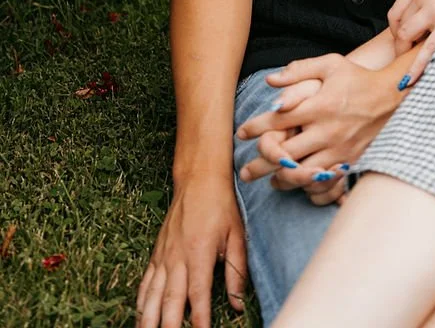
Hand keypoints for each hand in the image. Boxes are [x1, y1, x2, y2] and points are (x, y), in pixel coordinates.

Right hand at [135, 171, 246, 327]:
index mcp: (200, 253)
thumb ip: (237, 271)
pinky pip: (146, 281)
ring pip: (152, 294)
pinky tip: (139, 315)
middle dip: (168, 325)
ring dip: (148, 319)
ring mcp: (164, 255)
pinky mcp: (157, 253)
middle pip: (170, 300)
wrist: (199, 178)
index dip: (199, 319)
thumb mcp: (237, 235)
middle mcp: (178, 257)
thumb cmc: (221, 206)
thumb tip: (238, 305)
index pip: (198, 294)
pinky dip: (141, 301)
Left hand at [236, 54, 395, 190]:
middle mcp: (326, 130)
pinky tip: (296, 183)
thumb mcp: (331, 64)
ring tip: (267, 180)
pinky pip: (322, 181)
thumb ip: (299, 71)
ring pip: (300, 173)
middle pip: (283, 153)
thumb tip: (270, 81)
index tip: (241, 133)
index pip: (277, 120)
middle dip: (259, 163)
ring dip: (280, 178)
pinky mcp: (349, 161)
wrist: (393, 97)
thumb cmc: (358, 78)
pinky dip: (305, 185)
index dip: (255, 128)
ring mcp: (338, 149)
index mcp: (318, 105)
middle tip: (244, 172)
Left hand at [387, 0, 434, 83]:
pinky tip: (409, 79)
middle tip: (407, 55)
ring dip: (405, 51)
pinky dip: (415, 66)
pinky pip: (427, 49)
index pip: (396, 10)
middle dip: (401, 43)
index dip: (395, 28)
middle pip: (400, 25)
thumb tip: (426, 13)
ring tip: (407, 65)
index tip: (401, 38)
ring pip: (407, 35)